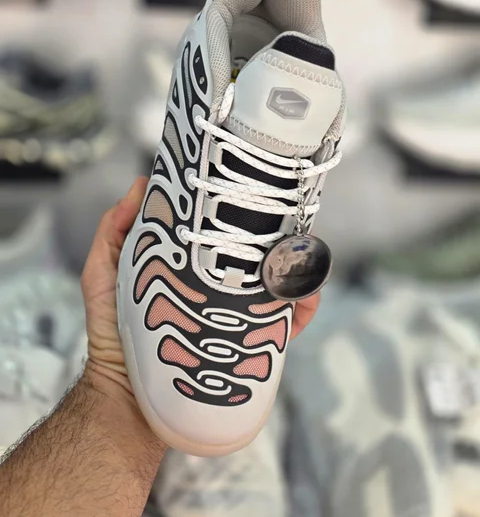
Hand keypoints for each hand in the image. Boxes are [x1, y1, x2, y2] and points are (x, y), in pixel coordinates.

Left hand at [81, 176, 319, 394]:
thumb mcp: (104, 274)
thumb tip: (141, 185)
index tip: (251, 191)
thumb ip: (113, 232)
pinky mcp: (250, 345)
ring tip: (301, 256)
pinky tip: (306, 295)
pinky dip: (303, 307)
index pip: (221, 234)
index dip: (238, 213)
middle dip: (277, 236)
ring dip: (298, 267)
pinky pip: (286, 325)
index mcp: (192, 267)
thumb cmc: (113, 332)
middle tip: (287, 221)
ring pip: (280, 284)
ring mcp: (237, 316)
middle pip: (258, 256)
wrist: (127, 397)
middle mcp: (219, 288)